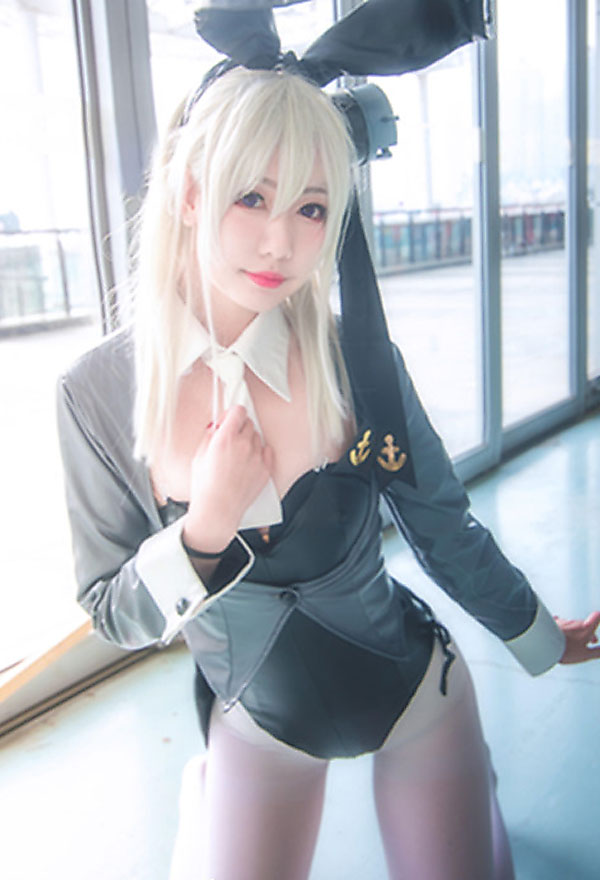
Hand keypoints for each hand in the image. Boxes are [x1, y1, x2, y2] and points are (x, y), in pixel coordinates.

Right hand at [183, 405, 272, 551]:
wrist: (218, 510)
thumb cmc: (205, 487)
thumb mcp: (199, 456)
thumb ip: (210, 436)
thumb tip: (218, 426)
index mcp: (225, 438)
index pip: (238, 411)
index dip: (232, 414)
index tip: (229, 420)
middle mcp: (243, 445)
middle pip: (248, 423)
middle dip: (239, 428)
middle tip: (231, 440)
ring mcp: (257, 457)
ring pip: (257, 437)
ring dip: (249, 441)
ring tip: (237, 456)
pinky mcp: (265, 469)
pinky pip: (267, 451)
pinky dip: (259, 453)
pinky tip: (248, 462)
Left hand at [555, 612, 599, 663]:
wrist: (544, 643)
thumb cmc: (566, 649)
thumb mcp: (585, 654)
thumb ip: (597, 652)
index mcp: (586, 628)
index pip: (597, 617)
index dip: (599, 617)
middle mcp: (575, 622)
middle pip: (585, 625)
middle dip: (589, 632)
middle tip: (592, 640)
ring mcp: (563, 622)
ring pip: (572, 625)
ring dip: (576, 631)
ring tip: (576, 640)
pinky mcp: (552, 623)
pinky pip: (559, 623)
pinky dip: (562, 626)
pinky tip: (559, 624)